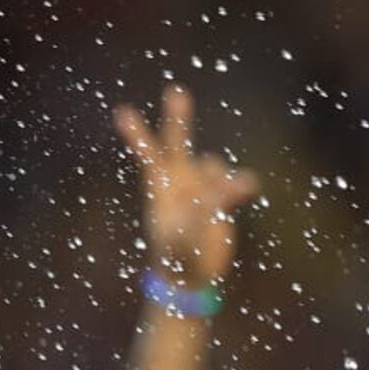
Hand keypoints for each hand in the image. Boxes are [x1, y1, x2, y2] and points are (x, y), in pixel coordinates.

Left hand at [113, 85, 261, 289]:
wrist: (189, 279)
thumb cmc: (177, 258)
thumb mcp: (190, 233)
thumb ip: (209, 205)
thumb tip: (233, 180)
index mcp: (161, 189)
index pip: (149, 155)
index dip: (136, 134)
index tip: (121, 112)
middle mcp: (179, 183)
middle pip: (178, 143)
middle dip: (177, 118)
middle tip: (175, 91)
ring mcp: (199, 190)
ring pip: (212, 166)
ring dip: (220, 176)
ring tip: (230, 191)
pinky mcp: (218, 201)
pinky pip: (232, 184)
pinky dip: (240, 184)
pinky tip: (247, 187)